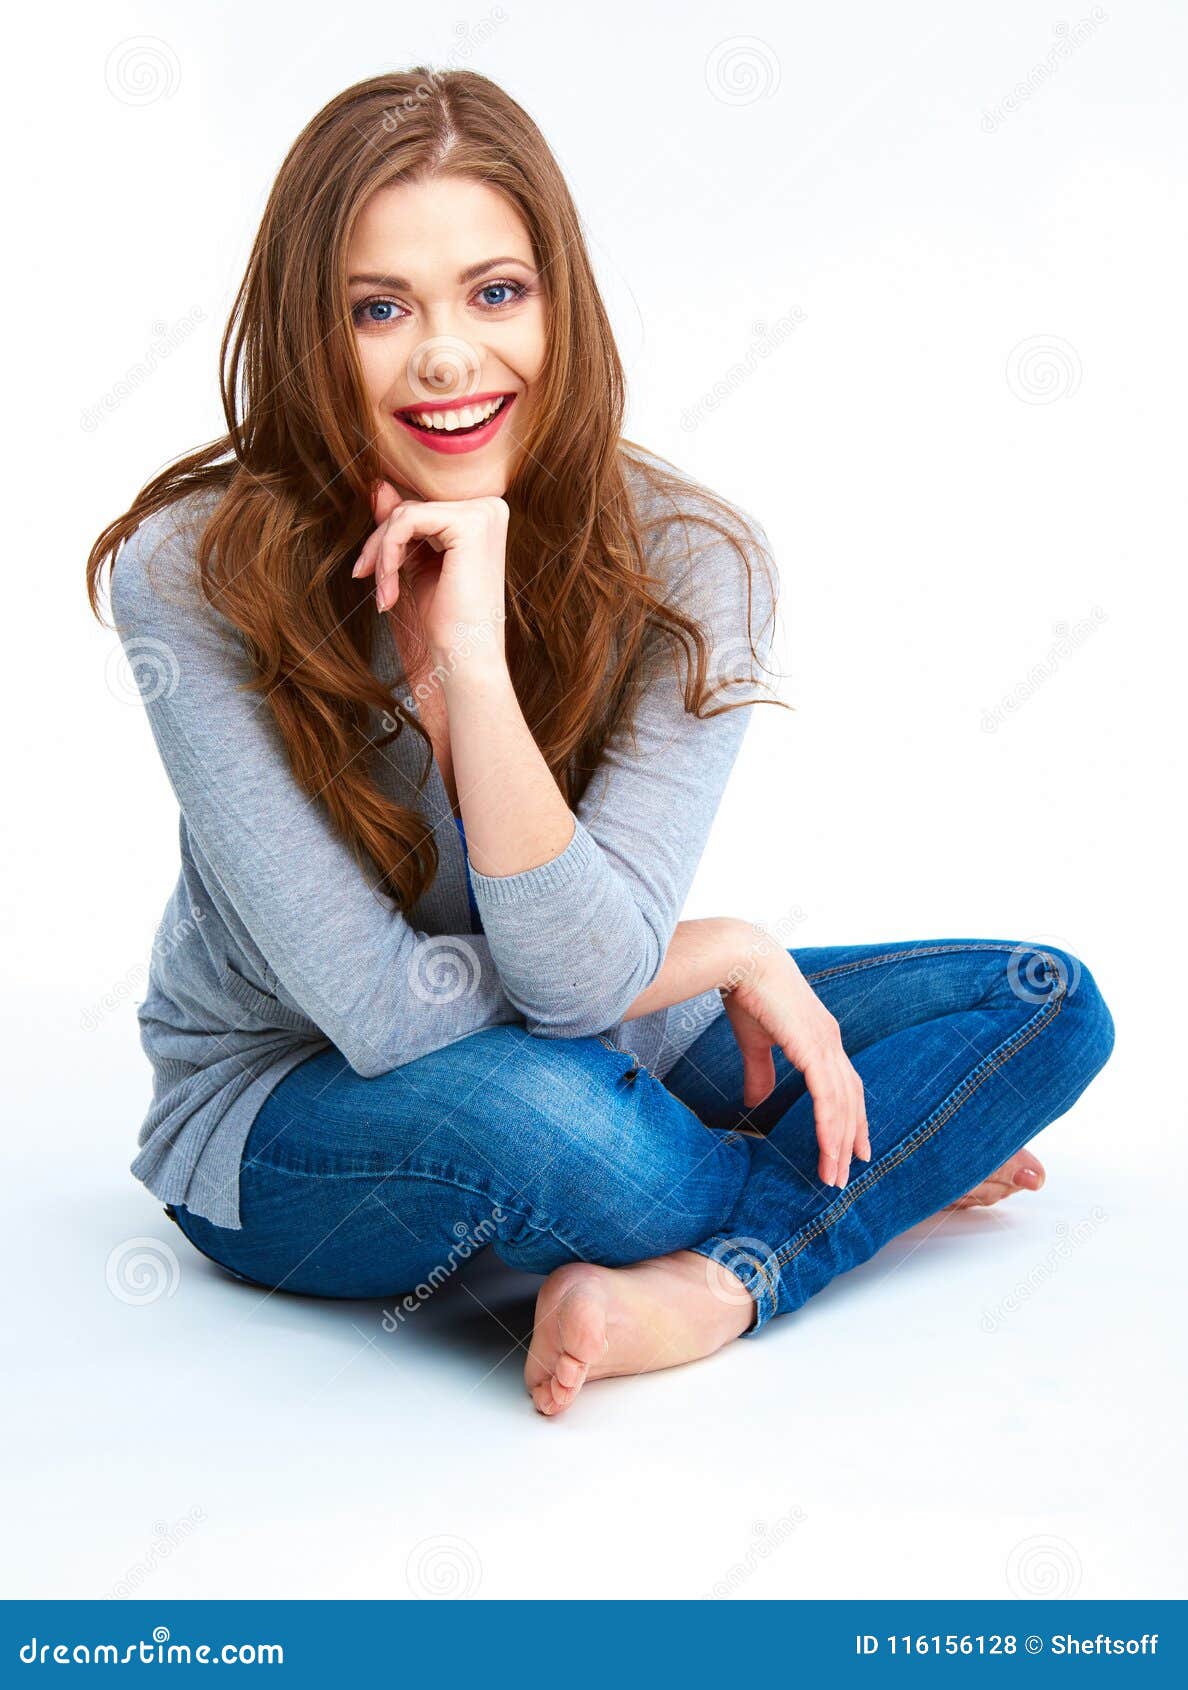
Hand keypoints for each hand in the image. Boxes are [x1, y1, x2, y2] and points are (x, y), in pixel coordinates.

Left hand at [352, 481, 508, 665]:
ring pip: (404, 514)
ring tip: (382, 593)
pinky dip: (388, 554)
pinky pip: (407, 521)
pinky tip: (388, 587)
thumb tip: (377, 485)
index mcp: (484, 516)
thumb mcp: (418, 562)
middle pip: (410, 508)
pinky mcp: (470, 524)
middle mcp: (490, 508)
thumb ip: (402, 525)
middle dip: (379, 545)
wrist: (466, 658)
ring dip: (382, 555)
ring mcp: (483, 513)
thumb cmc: (447, 619)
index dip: (387, 538)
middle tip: (362, 577)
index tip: (366, 570)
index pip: (420, 509)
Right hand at [721, 941, 870, 1188]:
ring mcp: (827, 1045)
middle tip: (845, 1174)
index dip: (850, 1117)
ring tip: (835, 1176)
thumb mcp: (755, 1040)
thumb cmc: (748, 991)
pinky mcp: (814, 1048)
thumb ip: (759, 1072)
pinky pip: (828, 1097)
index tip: (852, 1148)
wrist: (743, 959)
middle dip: (849, 1139)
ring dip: (840, 1143)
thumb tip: (755, 1101)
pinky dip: (831, 1126)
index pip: (844, 1086)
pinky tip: (830, 1150)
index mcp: (822, 1038)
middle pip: (851, 1100)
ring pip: (843, 1105)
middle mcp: (832, 1042)